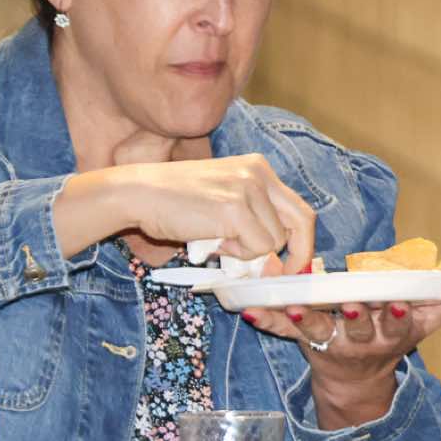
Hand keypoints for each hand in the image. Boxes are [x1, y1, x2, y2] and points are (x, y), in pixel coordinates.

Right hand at [60, 154, 315, 272]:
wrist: (138, 193)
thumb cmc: (174, 201)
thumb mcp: (223, 198)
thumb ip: (253, 216)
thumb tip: (279, 256)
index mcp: (258, 167)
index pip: (297, 207)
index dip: (301, 240)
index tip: (293, 263)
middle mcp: (259, 173)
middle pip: (303, 221)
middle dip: (298, 253)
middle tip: (281, 273)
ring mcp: (248, 189)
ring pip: (275, 241)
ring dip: (249, 252)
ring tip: (219, 242)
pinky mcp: (236, 209)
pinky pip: (256, 247)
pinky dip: (237, 254)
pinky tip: (212, 242)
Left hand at [242, 281, 440, 424]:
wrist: (354, 382)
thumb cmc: (392, 339)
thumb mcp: (427, 324)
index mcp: (389, 335)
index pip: (396, 325)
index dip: (397, 317)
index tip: (398, 305)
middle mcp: (359, 342)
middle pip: (357, 330)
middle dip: (355, 318)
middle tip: (351, 304)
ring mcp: (327, 342)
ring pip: (316, 331)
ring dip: (305, 319)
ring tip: (294, 308)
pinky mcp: (299, 339)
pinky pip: (278, 331)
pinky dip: (262, 320)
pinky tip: (247, 309)